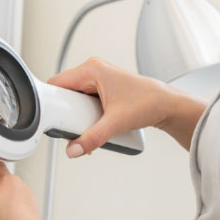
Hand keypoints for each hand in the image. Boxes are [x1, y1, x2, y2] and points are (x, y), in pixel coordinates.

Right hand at [48, 57, 207, 154]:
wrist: (168, 105)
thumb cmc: (149, 103)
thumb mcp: (116, 123)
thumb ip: (92, 138)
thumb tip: (74, 149)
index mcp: (92, 69)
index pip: (57, 83)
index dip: (51, 101)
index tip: (51, 117)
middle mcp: (94, 70)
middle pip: (65, 92)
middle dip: (65, 112)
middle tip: (71, 127)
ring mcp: (99, 79)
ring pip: (75, 98)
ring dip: (76, 115)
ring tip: (84, 128)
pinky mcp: (104, 88)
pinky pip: (85, 100)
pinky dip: (85, 114)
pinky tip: (92, 126)